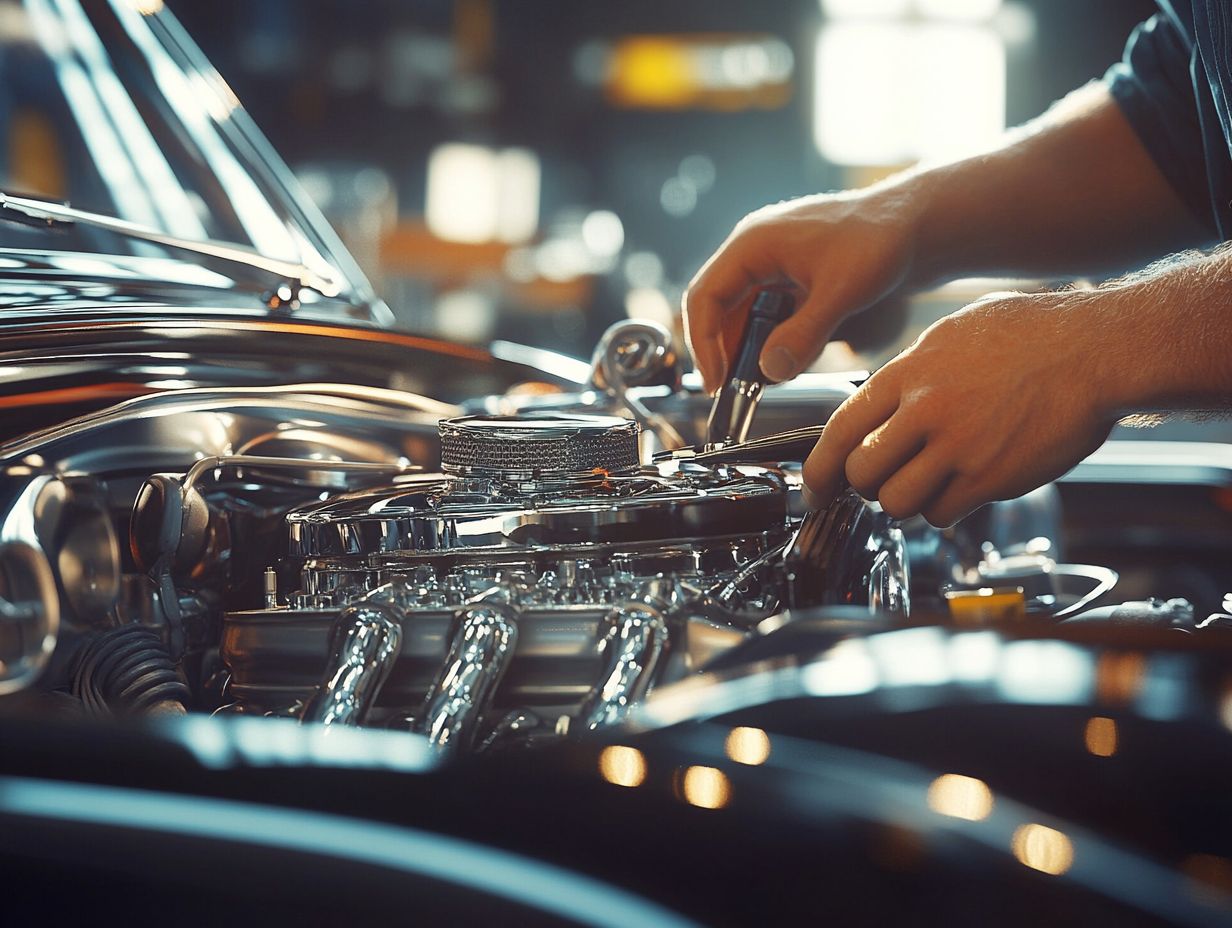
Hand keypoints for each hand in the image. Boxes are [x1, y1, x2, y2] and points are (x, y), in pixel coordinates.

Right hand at [682, 188, 920, 394]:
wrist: (919, 223)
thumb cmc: (881, 240)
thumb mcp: (842, 292)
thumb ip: (804, 334)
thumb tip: (769, 372)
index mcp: (752, 244)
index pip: (705, 298)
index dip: (704, 344)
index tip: (717, 383)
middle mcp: (755, 251)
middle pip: (717, 308)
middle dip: (724, 351)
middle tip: (734, 392)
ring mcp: (772, 263)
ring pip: (742, 314)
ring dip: (747, 349)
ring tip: (761, 383)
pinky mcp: (791, 277)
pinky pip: (766, 313)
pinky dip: (769, 340)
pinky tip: (786, 362)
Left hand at [802, 291, 1116, 526]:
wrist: (1094, 349)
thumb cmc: (1032, 334)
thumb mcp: (952, 334)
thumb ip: (911, 371)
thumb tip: (880, 401)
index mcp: (908, 373)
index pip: (838, 429)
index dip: (817, 468)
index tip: (814, 488)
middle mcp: (925, 410)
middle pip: (861, 473)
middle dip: (865, 485)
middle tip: (882, 481)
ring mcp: (957, 447)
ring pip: (896, 502)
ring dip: (903, 502)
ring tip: (925, 483)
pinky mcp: (989, 477)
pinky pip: (941, 514)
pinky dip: (942, 511)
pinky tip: (958, 488)